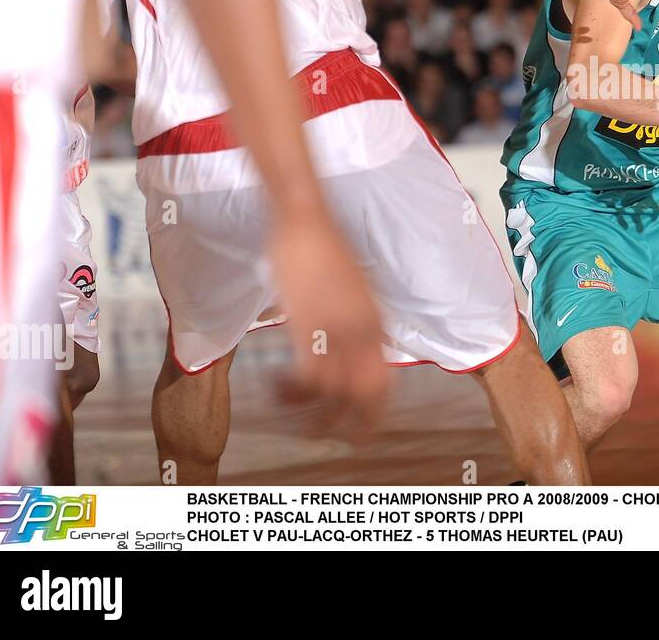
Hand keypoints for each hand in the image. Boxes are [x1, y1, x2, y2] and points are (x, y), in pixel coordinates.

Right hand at [268, 207, 386, 431]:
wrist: (305, 221)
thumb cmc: (323, 249)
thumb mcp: (353, 290)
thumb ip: (356, 319)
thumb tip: (348, 344)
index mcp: (377, 324)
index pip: (385, 383)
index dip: (374, 413)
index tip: (359, 432)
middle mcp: (363, 332)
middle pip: (367, 396)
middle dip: (350, 426)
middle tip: (326, 438)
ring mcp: (337, 330)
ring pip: (334, 393)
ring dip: (308, 411)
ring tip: (288, 409)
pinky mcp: (309, 325)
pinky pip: (307, 376)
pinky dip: (290, 390)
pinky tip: (274, 385)